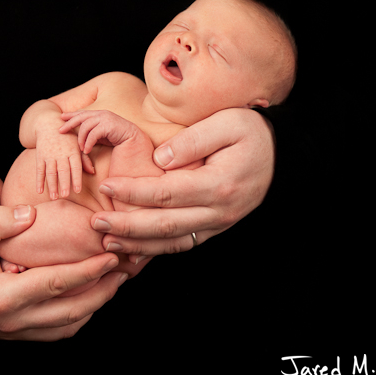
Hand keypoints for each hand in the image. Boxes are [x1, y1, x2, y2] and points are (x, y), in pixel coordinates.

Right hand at [0, 204, 126, 340]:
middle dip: (102, 290)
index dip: (88, 270)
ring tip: (114, 282)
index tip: (111, 255)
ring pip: (67, 325)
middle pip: (70, 311)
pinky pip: (55, 333)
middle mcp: (13, 320)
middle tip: (125, 269)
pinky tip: (89, 300)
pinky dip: (77, 317)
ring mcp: (15, 331)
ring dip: (95, 305)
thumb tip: (30, 214)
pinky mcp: (16, 334)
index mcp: (2, 295)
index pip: (56, 284)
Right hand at [36, 128, 93, 198]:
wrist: (49, 125)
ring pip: (50, 172)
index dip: (76, 178)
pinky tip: (39, 191)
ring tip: (54, 197)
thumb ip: (84, 159)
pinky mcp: (40, 156)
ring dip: (52, 185)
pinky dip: (39, 181)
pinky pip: (39, 170)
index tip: (78, 190)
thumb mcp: (77, 145)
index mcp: (73, 151)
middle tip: (65, 196)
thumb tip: (92, 172)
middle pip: (63, 170)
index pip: (76, 166)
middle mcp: (61, 154)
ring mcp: (49, 155)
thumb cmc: (67, 137)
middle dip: (64, 183)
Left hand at [60, 110, 140, 151]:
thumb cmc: (116, 139)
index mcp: (99, 114)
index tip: (61, 117)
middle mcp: (102, 113)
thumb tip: (78, 138)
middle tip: (60, 131)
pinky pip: (93, 134)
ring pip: (86, 126)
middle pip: (81, 116)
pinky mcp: (109, 125)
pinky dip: (88, 143)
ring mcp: (105, 118)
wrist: (133, 141)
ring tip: (80, 148)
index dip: (71, 115)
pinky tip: (86, 151)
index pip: (82, 113)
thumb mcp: (100, 135)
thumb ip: (90, 133)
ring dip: (81, 139)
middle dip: (69, 123)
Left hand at [89, 108, 274, 260]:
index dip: (134, 191)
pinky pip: (182, 244)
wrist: (280, 156)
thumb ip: (194, 139)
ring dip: (136, 244)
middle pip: (164, 224)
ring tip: (106, 242)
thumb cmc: (250, 132)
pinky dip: (155, 250)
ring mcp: (218, 224)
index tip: (107, 186)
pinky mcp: (214, 228)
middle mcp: (219, 211)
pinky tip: (132, 251)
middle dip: (126, 225)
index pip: (167, 192)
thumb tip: (159, 158)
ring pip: (171, 241)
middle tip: (95, 222)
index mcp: (219, 184)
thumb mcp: (227, 122)